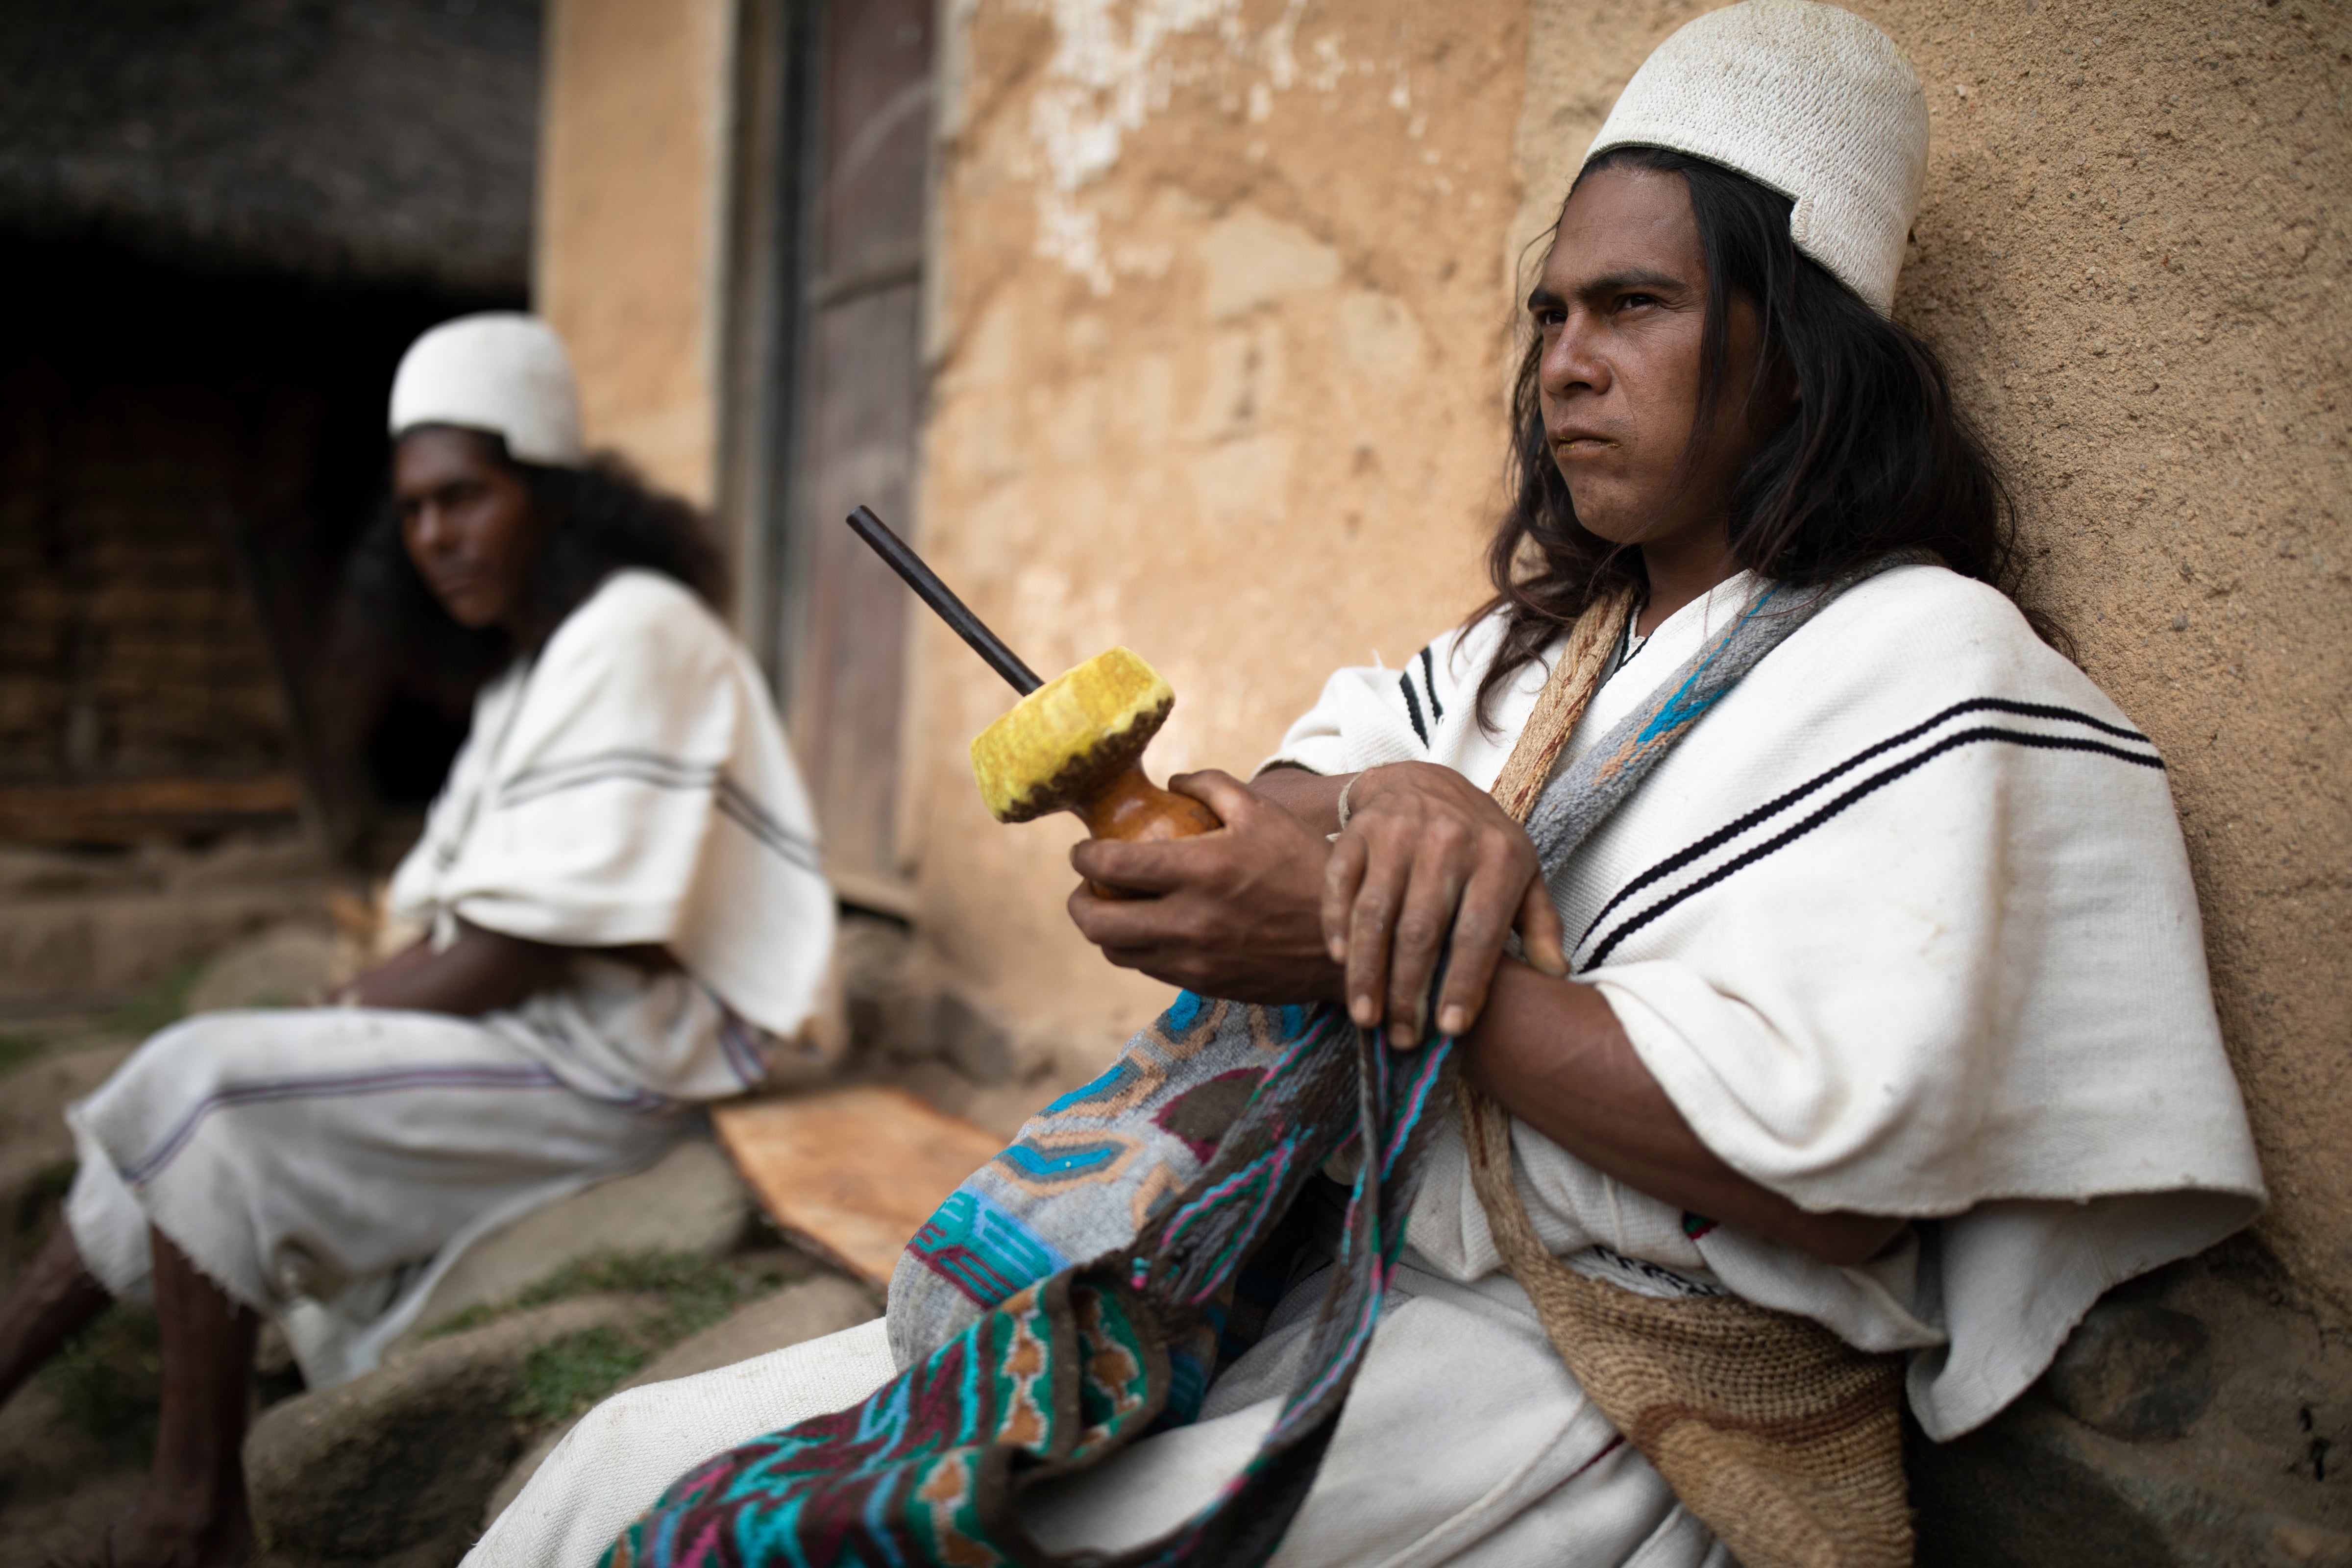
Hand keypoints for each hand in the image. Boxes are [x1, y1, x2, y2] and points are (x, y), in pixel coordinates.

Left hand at [1066, 770, 1343, 1003]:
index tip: (1082, 849)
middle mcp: (1188, 921)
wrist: (1345, 943)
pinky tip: (1151, 928)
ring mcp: (1193, 960)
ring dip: (1104, 930)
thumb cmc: (1305, 867)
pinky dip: (1137, 949)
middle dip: (1078, 902)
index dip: (1083, 856)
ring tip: (1113, 907)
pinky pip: (1149, 969)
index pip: (1112, 865)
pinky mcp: (1203, 984)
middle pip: (1098, 922)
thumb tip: (1173, 781)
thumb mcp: (1264, 813)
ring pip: (1117, 952)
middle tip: (1085, 885)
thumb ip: (1213, 786)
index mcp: (1201, 871)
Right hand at [1324, 763, 1567, 1046]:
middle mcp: (1448, 841)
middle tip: (1403, 1037)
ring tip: (1366, 1016)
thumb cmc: (1480, 843)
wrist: (1424, 782)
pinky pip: (1340, 884)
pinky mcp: (1358, 831)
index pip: (1478, 932)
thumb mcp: (1522, 874)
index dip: (1463, 983)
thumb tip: (1556, 973)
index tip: (1450, 1030)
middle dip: (1409, 992)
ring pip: (1376, 913)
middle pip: (1422, 930)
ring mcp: (1397, 833)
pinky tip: (1338, 959)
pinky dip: (1335, 923)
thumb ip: (1540, 923)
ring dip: (1367, 971)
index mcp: (1497, 857)